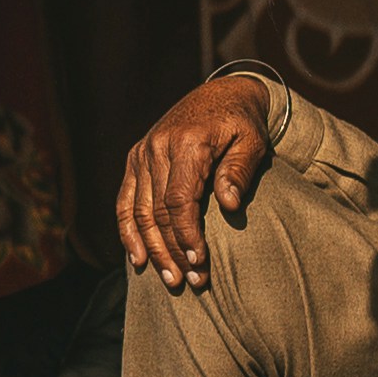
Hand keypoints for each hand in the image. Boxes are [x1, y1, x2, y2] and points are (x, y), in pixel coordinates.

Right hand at [114, 73, 276, 291]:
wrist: (222, 94)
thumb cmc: (242, 124)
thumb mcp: (252, 142)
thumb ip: (239, 172)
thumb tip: (229, 205)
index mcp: (187, 143)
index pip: (179, 199)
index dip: (186, 234)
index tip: (200, 262)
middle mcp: (157, 147)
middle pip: (157, 210)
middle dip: (172, 250)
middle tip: (190, 281)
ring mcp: (142, 152)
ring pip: (139, 210)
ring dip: (152, 249)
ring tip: (169, 278)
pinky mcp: (135, 158)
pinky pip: (125, 200)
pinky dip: (128, 231)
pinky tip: (137, 259)